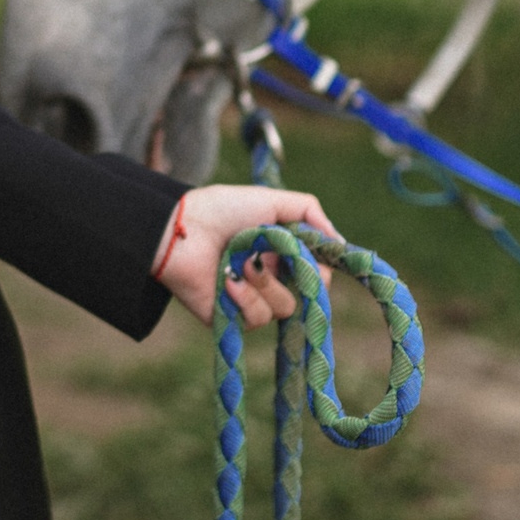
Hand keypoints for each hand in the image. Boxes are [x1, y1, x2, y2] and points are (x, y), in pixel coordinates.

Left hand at [151, 183, 339, 326]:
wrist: (182, 229)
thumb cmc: (223, 210)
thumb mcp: (271, 200)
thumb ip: (308, 212)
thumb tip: (337, 240)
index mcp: (280, 254)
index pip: (318, 273)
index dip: (320, 269)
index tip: (312, 256)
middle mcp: (270, 278)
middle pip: (308, 295)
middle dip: (294, 273)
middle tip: (270, 254)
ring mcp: (252, 300)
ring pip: (284, 307)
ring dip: (264, 282)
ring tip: (240, 263)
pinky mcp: (233, 318)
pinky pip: (257, 318)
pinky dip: (244, 297)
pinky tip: (226, 281)